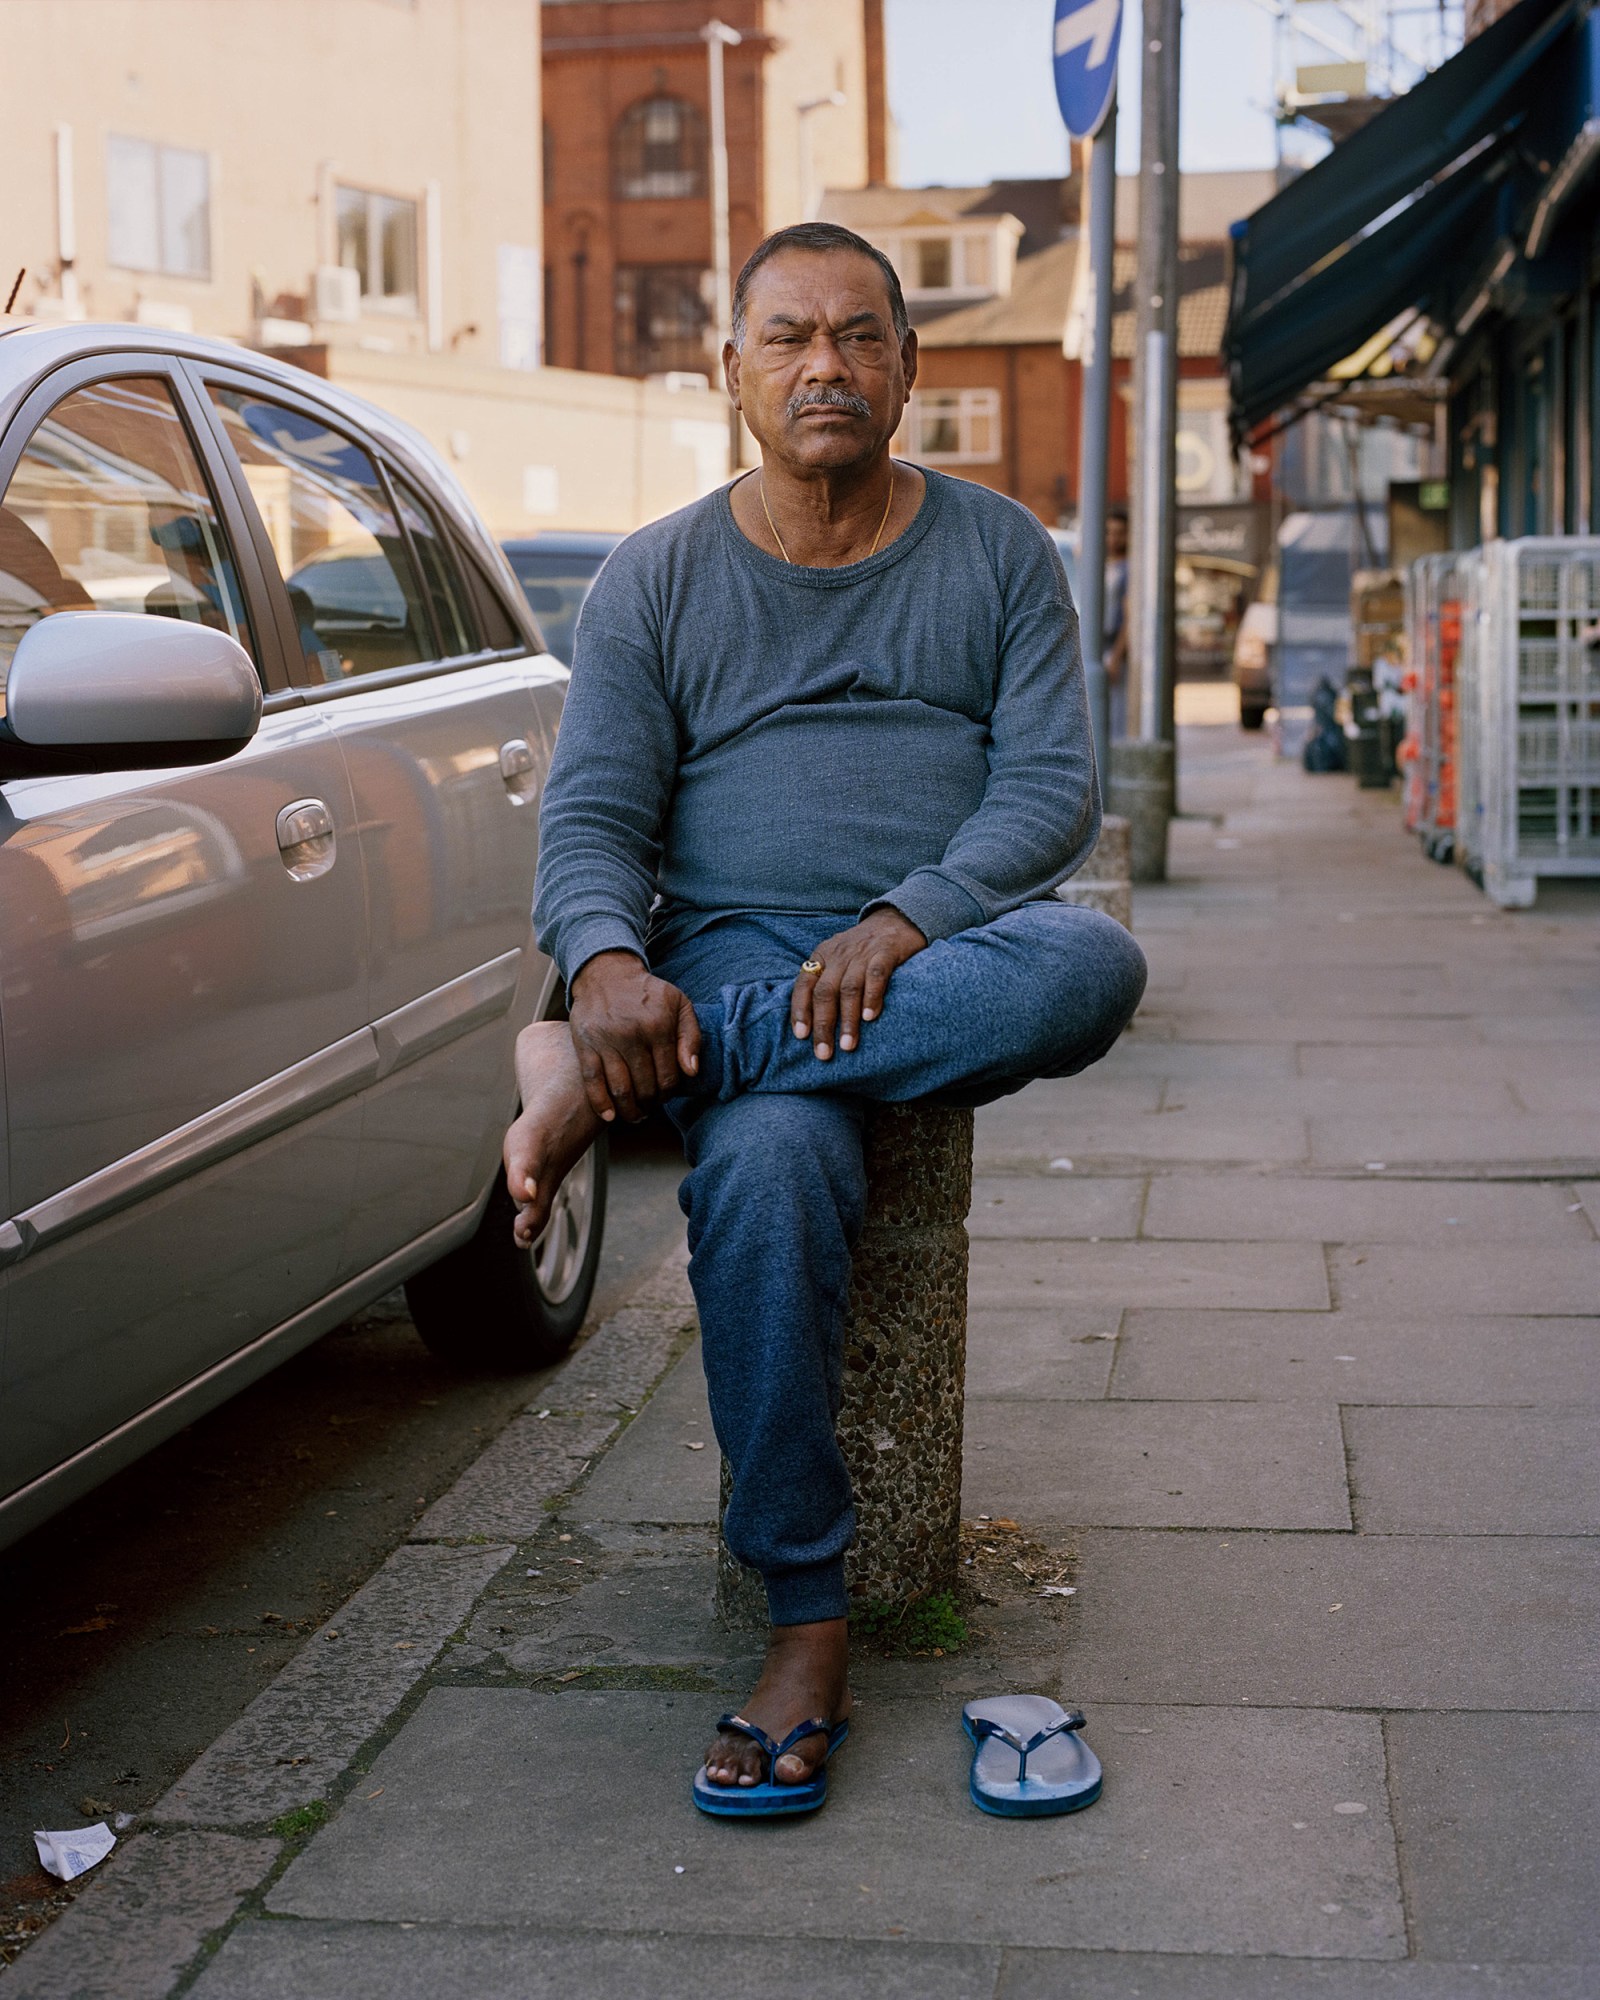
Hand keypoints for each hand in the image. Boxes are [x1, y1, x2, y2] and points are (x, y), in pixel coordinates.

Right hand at [568, 950, 700, 1122]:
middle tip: (651, 1106)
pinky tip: (609, 1116)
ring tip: (635, 1114)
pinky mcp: (585, 1045)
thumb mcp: (679, 1004)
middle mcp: (632, 1035)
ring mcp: (606, 1041)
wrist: (606, 973)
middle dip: (651, 1103)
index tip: (666, 1094)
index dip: (670, 1092)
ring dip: (629, 1110)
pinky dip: (600, 1104)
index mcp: (658, 1026)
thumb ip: (691, 1036)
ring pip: (621, 1089)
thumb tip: (692, 1071)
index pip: (669, 1076)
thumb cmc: (646, 992)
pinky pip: (592, 1082)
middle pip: (645, 1087)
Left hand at [791, 907, 926, 1060]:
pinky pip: (876, 976)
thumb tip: (812, 1022)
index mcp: (822, 956)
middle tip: (824, 1053)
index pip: (804, 984)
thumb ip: (825, 982)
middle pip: (825, 992)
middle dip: (823, 1025)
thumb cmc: (863, 949)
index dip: (800, 1010)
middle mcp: (839, 954)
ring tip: (848, 1045)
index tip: (801, 1036)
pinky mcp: (886, 952)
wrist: (897, 920)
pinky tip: (870, 1017)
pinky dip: (872, 997)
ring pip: (849, 988)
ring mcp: (862, 953)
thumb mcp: (837, 959)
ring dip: (847, 1019)